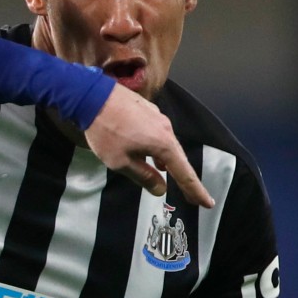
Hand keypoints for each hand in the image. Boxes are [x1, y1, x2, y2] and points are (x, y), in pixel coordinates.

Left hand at [85, 84, 214, 207]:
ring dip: (165, 159)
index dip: (195, 190)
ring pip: (164, 143)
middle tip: (188, 194)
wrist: (90, 94)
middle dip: (181, 176)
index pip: (184, 172)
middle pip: (177, 157)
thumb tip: (161, 187)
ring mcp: (157, 116)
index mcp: (164, 143)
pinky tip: (146, 149)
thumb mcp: (120, 161)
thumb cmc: (105, 132)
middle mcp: (166, 128)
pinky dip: (154, 145)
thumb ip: (143, 176)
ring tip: (163, 170)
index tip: (207, 203)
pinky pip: (155, 132)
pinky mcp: (146, 109)